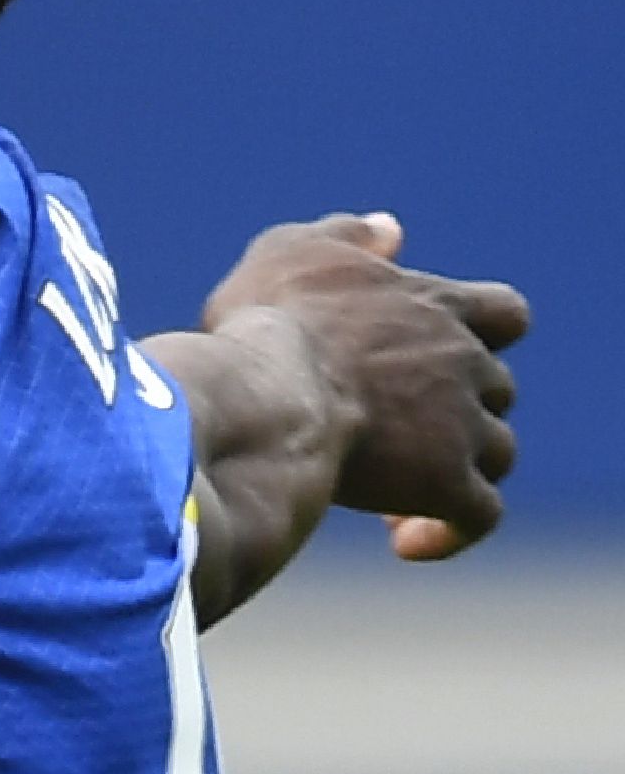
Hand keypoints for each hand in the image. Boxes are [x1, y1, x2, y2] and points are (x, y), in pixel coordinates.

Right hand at [200, 213, 526, 560]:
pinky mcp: (449, 485)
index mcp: (437, 305)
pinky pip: (477, 518)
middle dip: (453, 410)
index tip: (436, 354)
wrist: (268, 394)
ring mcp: (464, 426)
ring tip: (389, 495)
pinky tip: (405, 543)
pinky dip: (450, 532)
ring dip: (453, 469)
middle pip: (495, 390)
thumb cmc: (269, 321)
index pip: (505, 313)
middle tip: (386, 432)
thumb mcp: (289, 253)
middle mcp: (465, 363)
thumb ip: (344, 235)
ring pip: (496, 452)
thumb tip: (391, 229)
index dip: (483, 334)